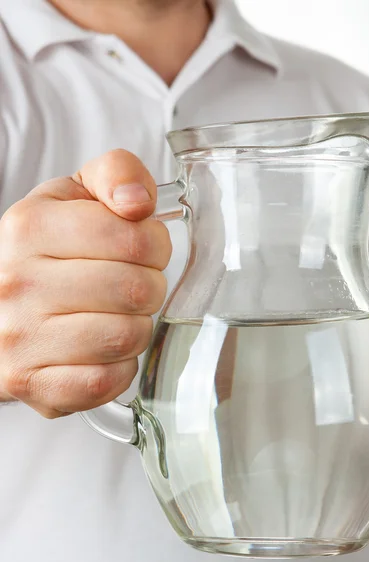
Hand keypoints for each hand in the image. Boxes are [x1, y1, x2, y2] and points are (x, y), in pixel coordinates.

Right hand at [0, 150, 170, 417]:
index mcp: (30, 227)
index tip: (145, 248)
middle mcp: (16, 283)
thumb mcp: (74, 197)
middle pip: (135, 290)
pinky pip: (107, 382)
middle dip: (150, 287)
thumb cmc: (46, 250)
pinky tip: (105, 350)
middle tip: (134, 285)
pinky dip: (120, 367)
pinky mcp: (30, 383)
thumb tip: (138, 201)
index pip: (134, 238)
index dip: (156, 245)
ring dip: (137, 327)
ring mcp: (19, 338)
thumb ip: (115, 175)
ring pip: (126, 337)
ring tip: (119, 316)